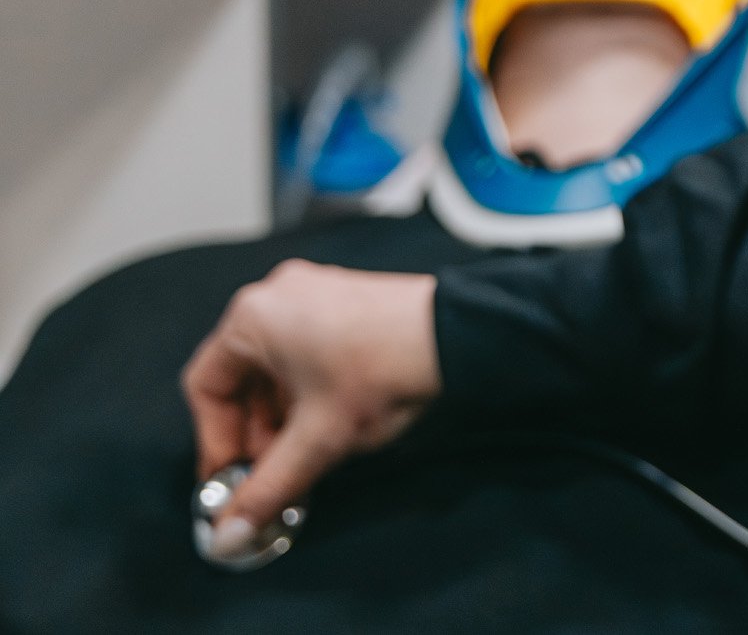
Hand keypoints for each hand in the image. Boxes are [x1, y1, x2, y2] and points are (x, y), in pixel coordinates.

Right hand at [181, 261, 440, 557]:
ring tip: (310, 448)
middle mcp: (277, 295)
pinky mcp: (347, 299)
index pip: (207, 386)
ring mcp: (315, 292)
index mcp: (253, 316)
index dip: (216, 439)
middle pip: (242, 376)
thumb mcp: (318, 439)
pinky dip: (310, 389)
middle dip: (256, 431)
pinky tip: (334, 418)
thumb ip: (269, 488)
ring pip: (278, 367)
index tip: (232, 478)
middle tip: (275, 471)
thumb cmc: (385, 371)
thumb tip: (229, 534)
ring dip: (284, 414)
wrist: (461, 334)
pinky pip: (308, 350)